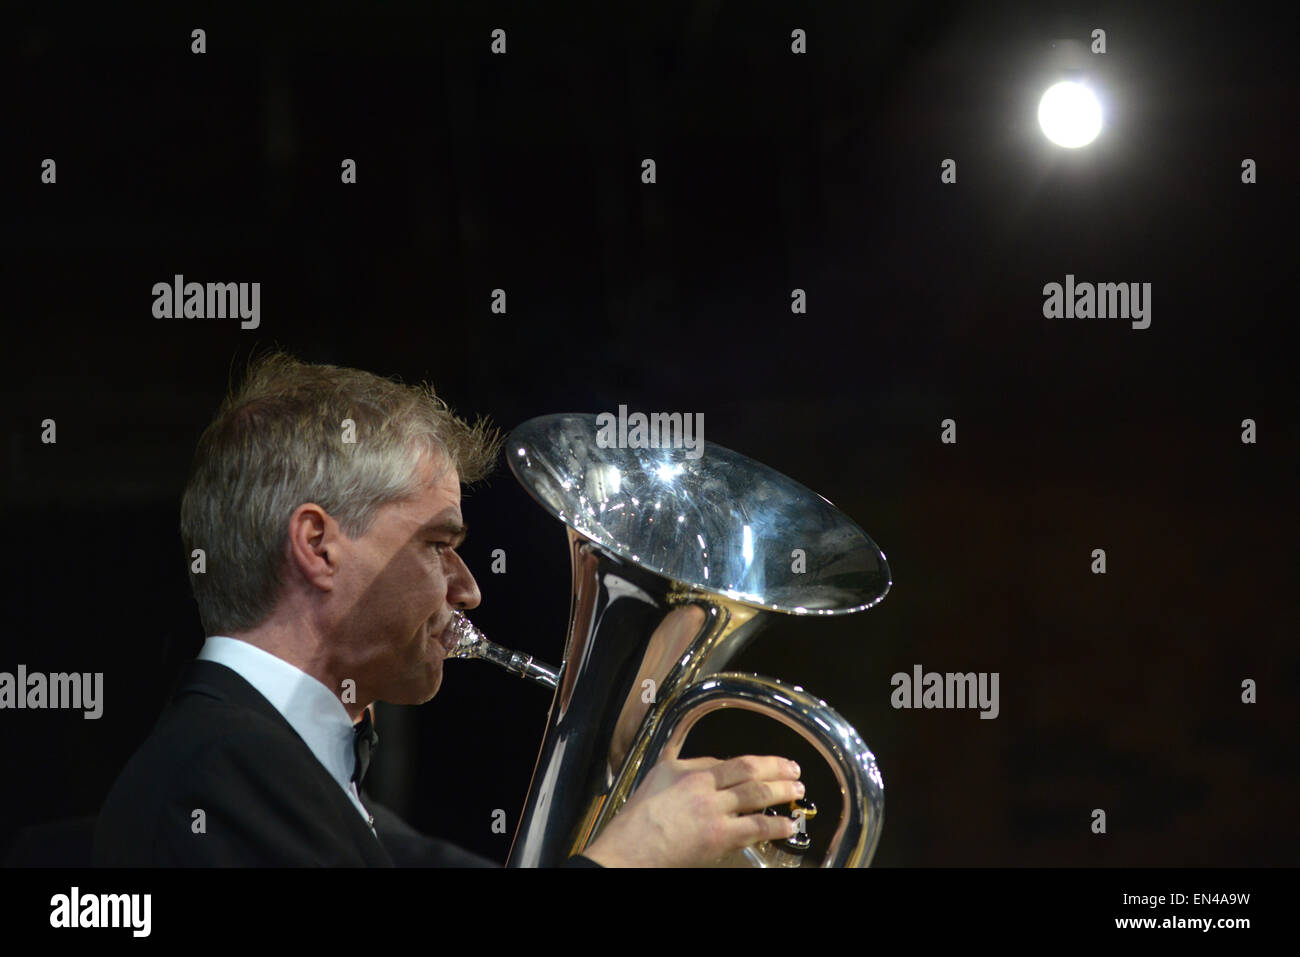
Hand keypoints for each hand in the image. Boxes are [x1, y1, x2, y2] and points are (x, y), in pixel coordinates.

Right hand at [581, 754, 803, 866]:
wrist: (628, 850)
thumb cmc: (638, 819)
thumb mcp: (658, 778)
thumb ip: (686, 766)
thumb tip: (710, 761)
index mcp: (690, 772)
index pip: (733, 762)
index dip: (760, 762)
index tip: (773, 763)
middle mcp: (704, 787)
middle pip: (749, 772)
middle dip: (777, 770)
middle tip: (795, 771)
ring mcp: (713, 812)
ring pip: (756, 797)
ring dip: (781, 792)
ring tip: (797, 791)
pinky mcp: (718, 838)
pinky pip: (754, 828)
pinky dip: (775, 825)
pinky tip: (787, 825)